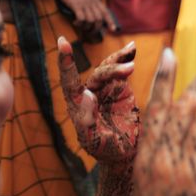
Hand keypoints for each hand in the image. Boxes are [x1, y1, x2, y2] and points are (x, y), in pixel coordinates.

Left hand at [58, 37, 138, 163]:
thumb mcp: (95, 142)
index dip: (66, 63)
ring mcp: (104, 90)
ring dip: (119, 62)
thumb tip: (87, 95)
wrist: (126, 152)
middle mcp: (88, 95)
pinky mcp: (118, 88)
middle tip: (130, 70)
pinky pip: (120, 70)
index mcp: (78, 107)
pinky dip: (124, 59)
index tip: (63, 43)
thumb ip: (87, 121)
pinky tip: (132, 48)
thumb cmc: (106, 150)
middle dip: (111, 69)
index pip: (69, 82)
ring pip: (108, 69)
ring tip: (132, 58)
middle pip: (97, 74)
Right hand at [59, 0, 118, 35]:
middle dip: (96, 28)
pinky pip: (81, 18)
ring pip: (91, 20)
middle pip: (99, 19)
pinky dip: (79, 23)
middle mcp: (92, 2)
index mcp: (96, 0)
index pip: (106, 12)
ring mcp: (84, 4)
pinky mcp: (76, 5)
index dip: (110, 21)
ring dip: (87, 27)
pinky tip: (75, 23)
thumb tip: (96, 19)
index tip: (113, 29)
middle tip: (90, 32)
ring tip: (82, 27)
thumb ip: (93, 5)